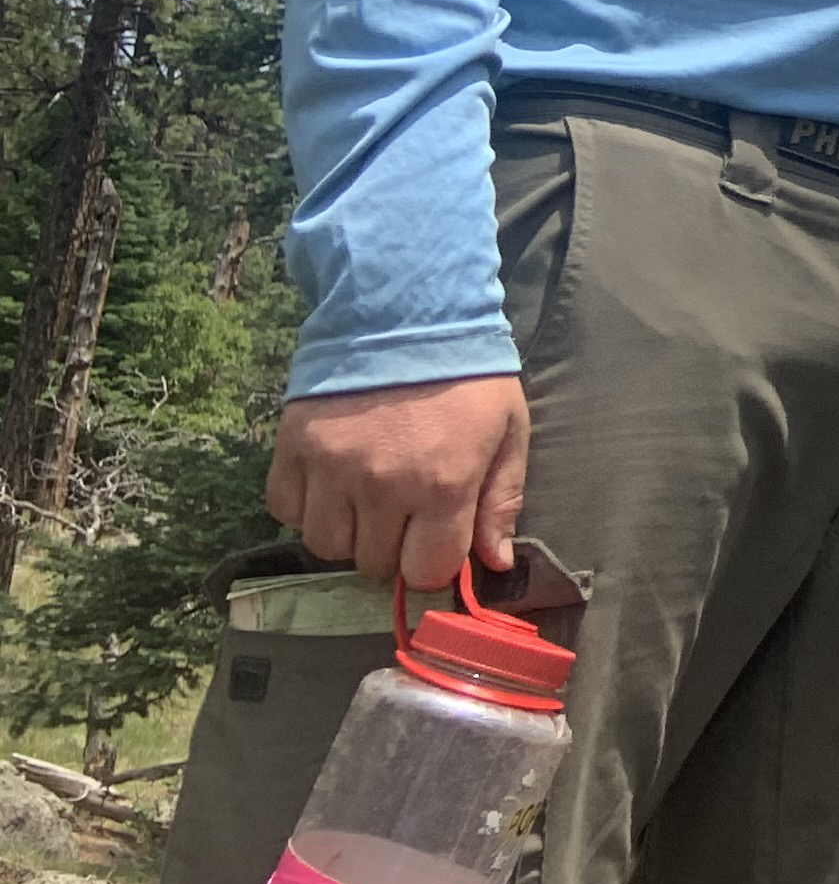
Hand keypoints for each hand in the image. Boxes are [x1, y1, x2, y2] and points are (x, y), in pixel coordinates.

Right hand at [267, 374, 528, 590]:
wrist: (403, 312)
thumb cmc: (466, 376)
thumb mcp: (507, 433)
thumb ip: (501, 502)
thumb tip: (495, 563)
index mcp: (442, 485)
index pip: (425, 571)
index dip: (433, 565)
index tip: (436, 543)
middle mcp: (381, 486)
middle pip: (373, 564)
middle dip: (393, 549)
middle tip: (404, 515)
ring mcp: (330, 468)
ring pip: (325, 546)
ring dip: (348, 534)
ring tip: (367, 501)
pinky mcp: (291, 448)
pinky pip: (285, 511)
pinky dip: (306, 509)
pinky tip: (331, 484)